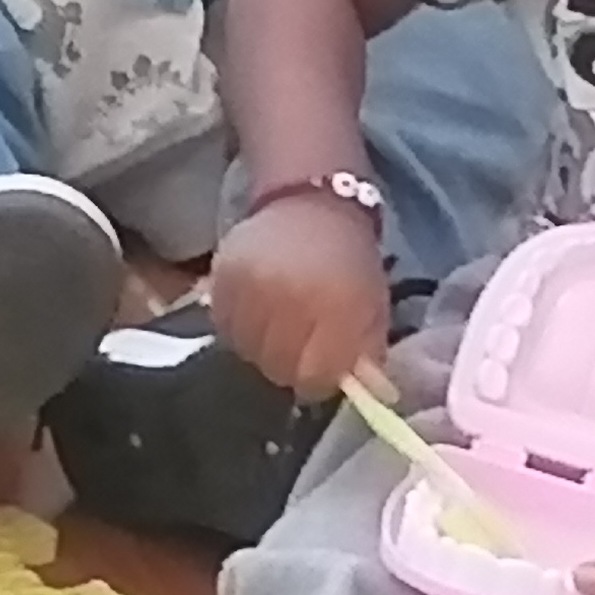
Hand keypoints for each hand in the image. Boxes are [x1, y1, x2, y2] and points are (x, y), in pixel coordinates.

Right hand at [212, 192, 391, 399]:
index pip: (315, 377)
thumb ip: (366, 353)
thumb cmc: (348, 259)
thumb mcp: (373, 305)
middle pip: (277, 369)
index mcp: (336, 306)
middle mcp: (289, 298)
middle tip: (300, 349)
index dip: (319, 380)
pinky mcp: (222, 278)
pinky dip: (241, 329)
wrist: (311, 202)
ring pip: (247, 352)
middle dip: (291, 367)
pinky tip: (258, 315)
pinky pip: (225, 328)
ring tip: (278, 330)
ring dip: (263, 350)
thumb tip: (361, 393)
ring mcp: (250, 288)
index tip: (322, 369)